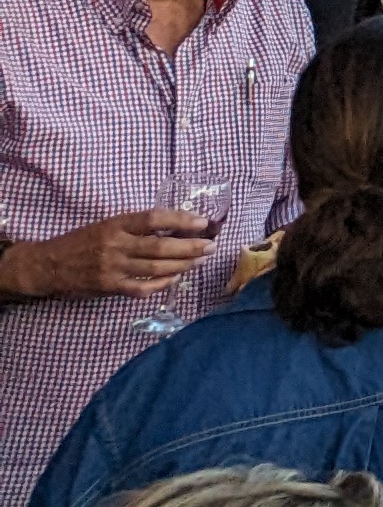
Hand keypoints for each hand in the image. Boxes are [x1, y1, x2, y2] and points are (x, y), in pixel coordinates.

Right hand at [6, 207, 216, 301]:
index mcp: (116, 224)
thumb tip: (175, 227)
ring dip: (183, 264)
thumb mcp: (106, 225)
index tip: (203, 222)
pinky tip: (175, 279)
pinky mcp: (109, 287)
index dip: (181, 219)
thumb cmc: (81, 242)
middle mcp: (115, 245)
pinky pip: (142, 288)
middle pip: (161, 246)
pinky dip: (162, 284)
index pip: (154, 218)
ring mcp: (112, 267)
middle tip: (211, 245)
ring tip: (200, 260)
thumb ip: (135, 228)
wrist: (47, 265)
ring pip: (156, 267)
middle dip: (191, 246)